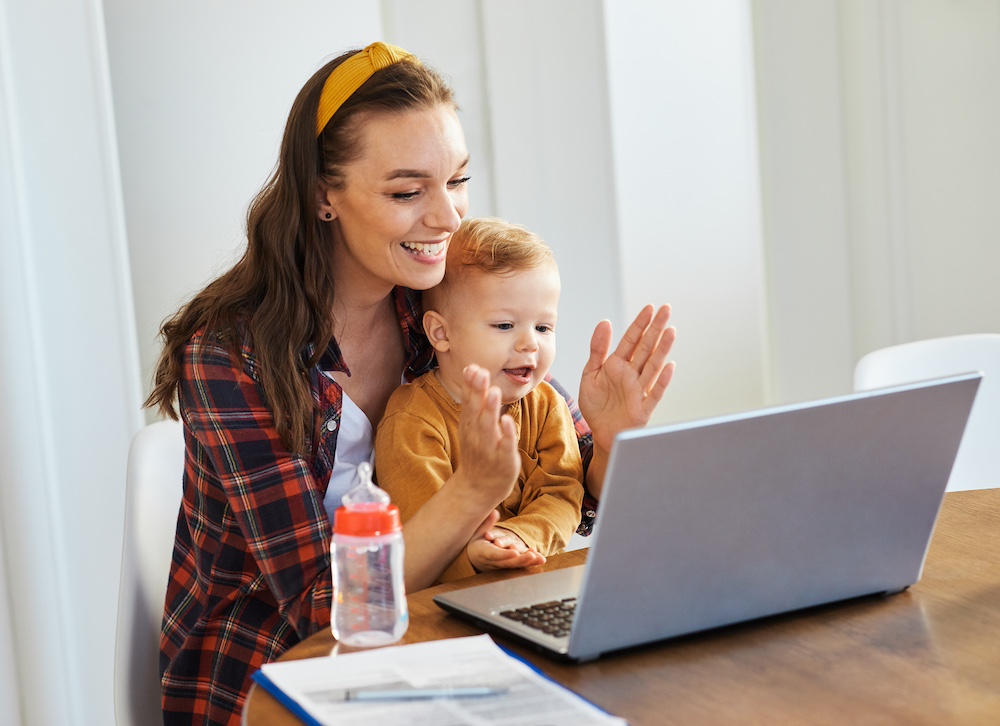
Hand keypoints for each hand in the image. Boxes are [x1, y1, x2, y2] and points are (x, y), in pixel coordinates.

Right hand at [453, 364, 519, 508]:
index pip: (469, 402)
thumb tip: (473, 370)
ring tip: (494, 392)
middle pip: (477, 411)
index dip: (470, 385)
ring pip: (489, 427)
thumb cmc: (478, 451)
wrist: (477, 488)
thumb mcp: (471, 425)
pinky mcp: (504, 460)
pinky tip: (507, 420)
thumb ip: (474, 400)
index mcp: (469, 425)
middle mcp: (476, 435)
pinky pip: (505, 445)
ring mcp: (489, 448)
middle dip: (478, 392)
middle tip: (481, 373)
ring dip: (491, 409)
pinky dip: (506, 434)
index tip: (472, 367)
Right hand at [467, 528, 545, 571]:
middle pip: (508, 563)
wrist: (474, 558)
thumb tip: (494, 512)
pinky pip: (520, 566)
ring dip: (528, 562)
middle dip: (521, 559)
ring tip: (540, 558)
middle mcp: (493, 562)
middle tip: (532, 555)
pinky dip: (530, 563)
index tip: (515, 552)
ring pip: (516, 565)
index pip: (495, 555)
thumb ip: (486, 523)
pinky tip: (541, 559)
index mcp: (484, 552)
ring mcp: (501, 566)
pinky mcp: (508, 566)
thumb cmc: (475, 542)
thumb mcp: (477, 532)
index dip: (505, 554)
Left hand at [579, 304, 675, 453]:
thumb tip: (605, 322)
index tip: (650, 307)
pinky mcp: (643, 407)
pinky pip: (654, 392)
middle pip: (646, 347)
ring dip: (662, 349)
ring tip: (671, 331)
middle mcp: (631, 374)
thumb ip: (597, 349)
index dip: (640, 324)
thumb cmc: (597, 404)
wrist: (600, 433)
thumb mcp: (590, 374)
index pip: (631, 340)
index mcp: (617, 364)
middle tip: (666, 308)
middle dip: (655, 328)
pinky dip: (662, 380)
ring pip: (653, 366)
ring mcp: (639, 389)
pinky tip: (669, 367)